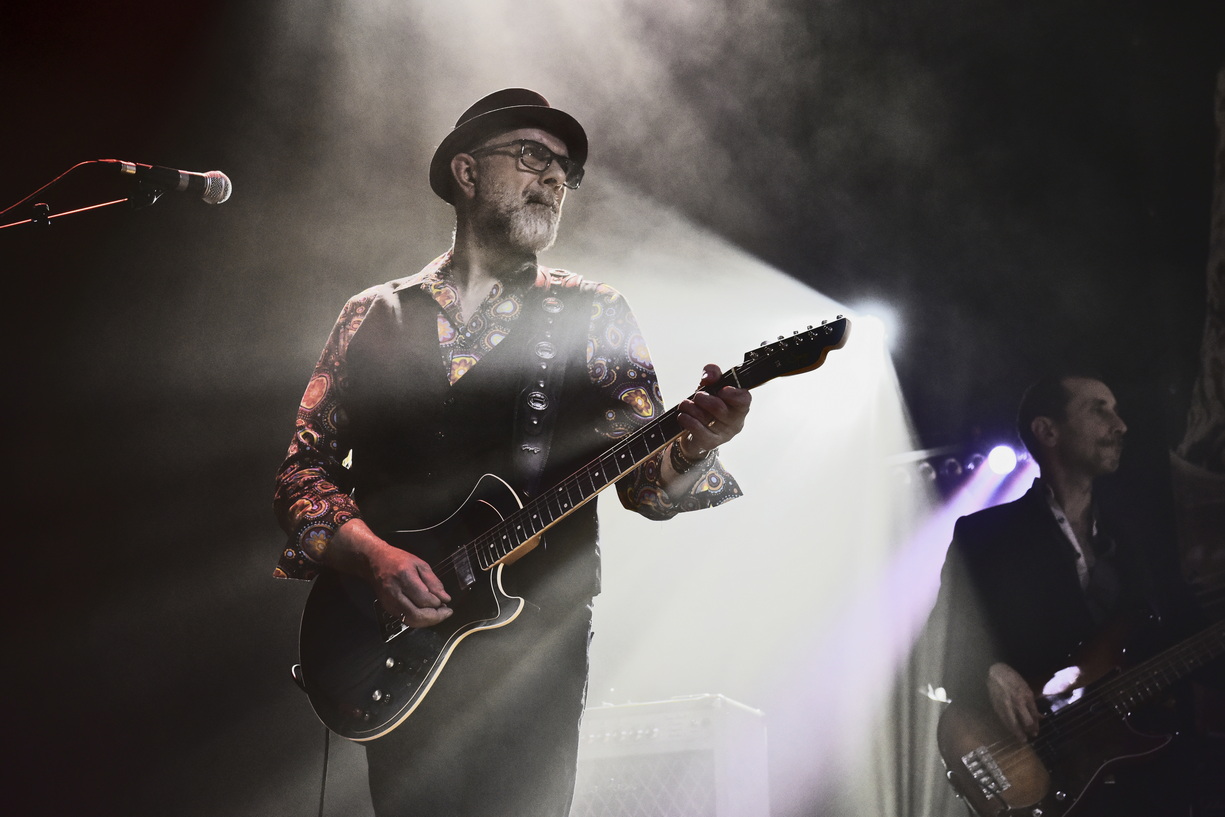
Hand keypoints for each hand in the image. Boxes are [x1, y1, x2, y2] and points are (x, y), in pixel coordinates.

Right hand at [329, 519, 452, 627]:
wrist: (374, 562)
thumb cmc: (398, 560)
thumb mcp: (420, 564)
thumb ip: (433, 582)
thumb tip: (445, 598)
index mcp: (404, 578)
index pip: (424, 599)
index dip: (438, 603)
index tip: (446, 601)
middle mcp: (395, 593)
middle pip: (417, 615)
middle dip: (435, 617)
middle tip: (447, 613)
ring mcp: (390, 603)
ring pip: (411, 621)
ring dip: (428, 621)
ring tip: (439, 615)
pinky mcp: (388, 609)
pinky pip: (406, 620)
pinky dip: (419, 620)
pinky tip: (427, 614)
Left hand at [676, 363, 751, 458]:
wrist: (696, 434)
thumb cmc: (707, 408)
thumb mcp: (711, 387)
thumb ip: (713, 375)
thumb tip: (709, 377)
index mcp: (739, 406)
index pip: (744, 399)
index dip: (732, 393)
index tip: (721, 390)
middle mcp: (735, 421)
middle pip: (718, 407)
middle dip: (702, 398)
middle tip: (697, 396)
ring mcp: (724, 434)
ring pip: (705, 417)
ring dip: (690, 407)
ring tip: (686, 405)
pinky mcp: (710, 442)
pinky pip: (696, 429)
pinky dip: (686, 419)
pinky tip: (683, 416)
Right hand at [987, 662, 1040, 740]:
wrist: (996, 674)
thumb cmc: (1013, 679)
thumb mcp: (1027, 689)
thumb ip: (1032, 704)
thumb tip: (1040, 717)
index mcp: (1027, 696)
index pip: (1034, 715)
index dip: (1036, 725)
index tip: (1036, 732)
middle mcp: (1018, 702)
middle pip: (1026, 721)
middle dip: (1029, 730)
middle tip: (1031, 736)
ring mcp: (1007, 705)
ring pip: (1014, 723)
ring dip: (1019, 733)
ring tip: (1022, 739)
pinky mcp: (998, 707)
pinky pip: (1005, 720)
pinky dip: (1009, 727)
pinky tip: (1011, 731)